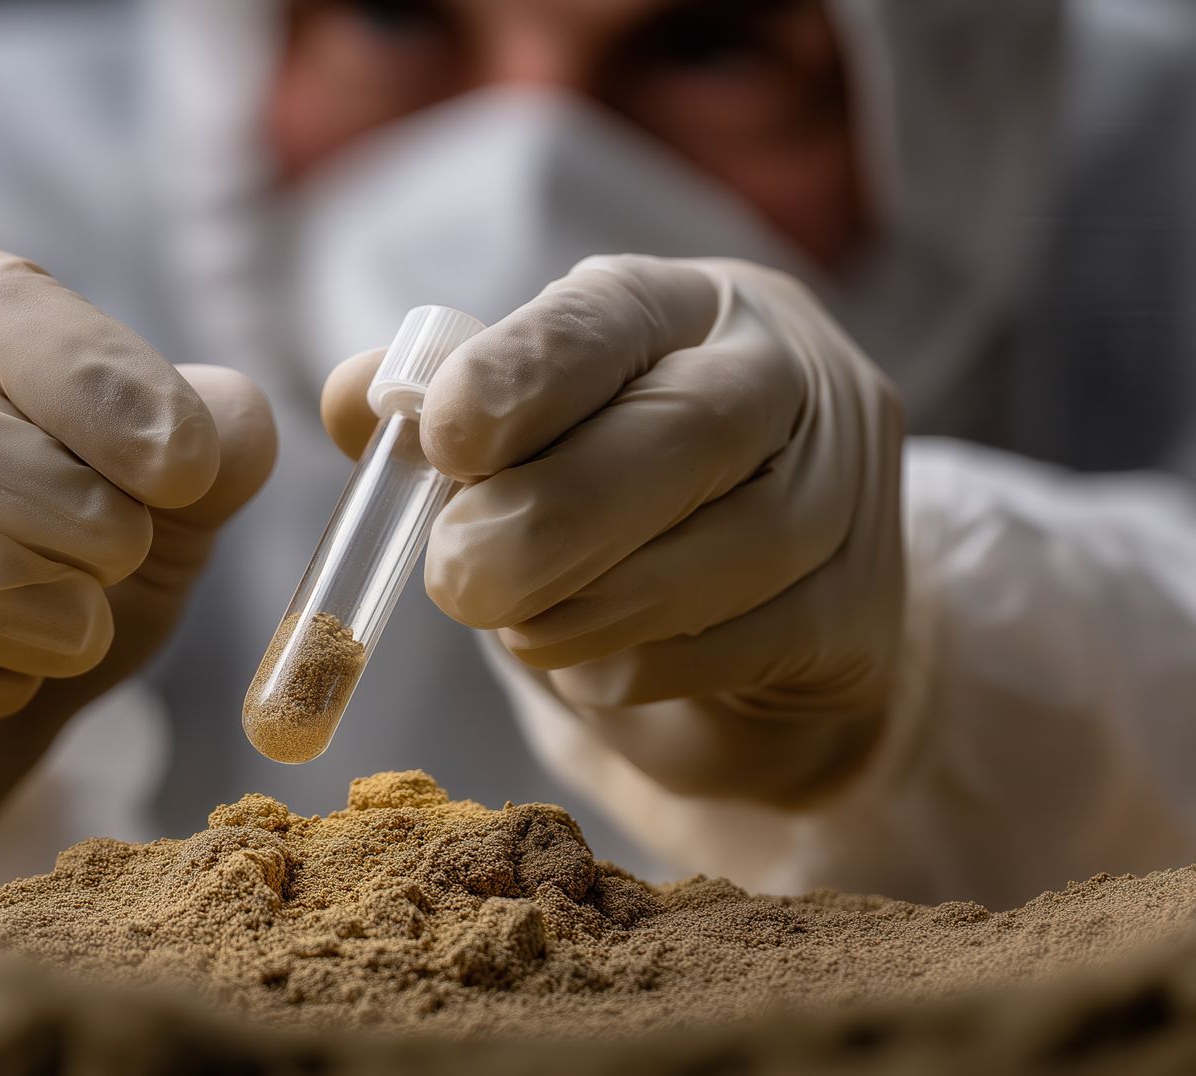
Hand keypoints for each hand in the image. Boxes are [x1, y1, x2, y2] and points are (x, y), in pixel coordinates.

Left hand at [322, 255, 902, 802]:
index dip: (525, 371)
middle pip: (693, 427)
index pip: (612, 315)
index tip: (442, 434)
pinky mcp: (867, 605)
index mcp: (682, 306)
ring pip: (740, 541)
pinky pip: (760, 638)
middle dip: (557, 512)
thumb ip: (437, 416)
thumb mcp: (520, 445)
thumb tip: (353, 398)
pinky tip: (596, 671)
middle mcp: (786, 372)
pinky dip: (654, 663)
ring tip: (520, 631)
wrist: (748, 630)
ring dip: (601, 603)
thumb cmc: (608, 507)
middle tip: (455, 579)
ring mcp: (847, 485)